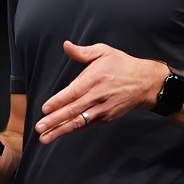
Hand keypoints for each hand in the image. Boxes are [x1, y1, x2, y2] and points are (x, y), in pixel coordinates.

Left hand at [34, 40, 163, 143]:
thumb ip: (83, 52)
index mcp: (94, 79)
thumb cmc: (122, 65)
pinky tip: (61, 133)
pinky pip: (88, 124)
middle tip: (39, 128)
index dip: (58, 102)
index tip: (44, 109)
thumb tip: (66, 46)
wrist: (144, 82)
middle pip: (73, 110)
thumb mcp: (104, 52)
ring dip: (61, 130)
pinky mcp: (107, 117)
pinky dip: (74, 130)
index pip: (73, 92)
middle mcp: (98, 96)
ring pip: (79, 121)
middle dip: (54, 121)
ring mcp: (103, 109)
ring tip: (45, 138)